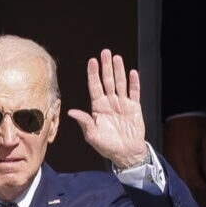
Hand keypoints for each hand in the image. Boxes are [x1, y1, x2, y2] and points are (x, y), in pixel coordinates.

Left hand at [68, 49, 148, 169]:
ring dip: (119, 70)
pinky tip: (132, 72)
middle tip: (105, 52)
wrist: (125, 154)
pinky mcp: (134, 108)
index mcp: (98, 107)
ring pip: (120, 83)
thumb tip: (71, 112)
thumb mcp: (92, 135)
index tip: (91, 61)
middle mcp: (109, 102)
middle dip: (105, 67)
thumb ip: (84, 121)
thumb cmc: (107, 146)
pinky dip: (134, 83)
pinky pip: (134, 93)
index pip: (94, 86)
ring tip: (117, 58)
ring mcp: (122, 104)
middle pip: (107, 81)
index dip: (93, 74)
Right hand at [164, 113, 205, 191]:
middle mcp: (175, 158)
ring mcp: (169, 156)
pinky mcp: (166, 152)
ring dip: (190, 180)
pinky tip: (190, 171)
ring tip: (201, 178)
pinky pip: (173, 169)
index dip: (205, 187)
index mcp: (187, 156)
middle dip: (198, 186)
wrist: (181, 109)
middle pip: (186, 181)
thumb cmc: (196, 121)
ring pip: (178, 177)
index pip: (195, 180)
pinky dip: (182, 174)